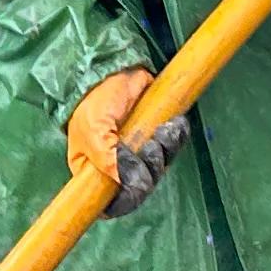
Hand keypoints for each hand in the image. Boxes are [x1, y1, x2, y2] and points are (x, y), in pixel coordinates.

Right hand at [62, 66, 187, 218]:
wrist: (114, 68)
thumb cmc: (95, 101)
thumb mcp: (94, 132)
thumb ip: (109, 160)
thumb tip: (129, 184)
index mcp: (95, 171)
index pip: (112, 202)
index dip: (126, 200)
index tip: (136, 187)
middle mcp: (117, 166)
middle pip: (141, 186)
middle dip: (150, 169)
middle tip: (150, 147)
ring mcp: (138, 151)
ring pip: (158, 168)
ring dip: (165, 152)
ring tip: (162, 131)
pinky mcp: (156, 135)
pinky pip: (171, 147)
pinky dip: (176, 138)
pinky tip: (174, 124)